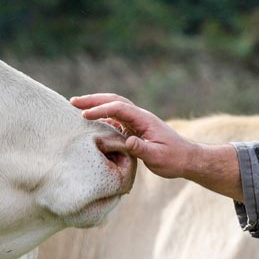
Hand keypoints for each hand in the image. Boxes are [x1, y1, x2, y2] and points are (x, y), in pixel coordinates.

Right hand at [70, 94, 242, 200]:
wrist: (187, 158)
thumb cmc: (174, 159)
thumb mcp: (157, 157)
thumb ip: (141, 148)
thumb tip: (127, 142)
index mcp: (144, 120)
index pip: (119, 109)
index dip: (101, 110)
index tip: (84, 115)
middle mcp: (139, 117)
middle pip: (114, 101)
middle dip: (93, 100)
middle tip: (72, 102)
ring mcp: (137, 121)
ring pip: (113, 107)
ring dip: (96, 105)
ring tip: (76, 107)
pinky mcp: (135, 129)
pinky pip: (116, 118)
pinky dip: (102, 116)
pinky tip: (90, 121)